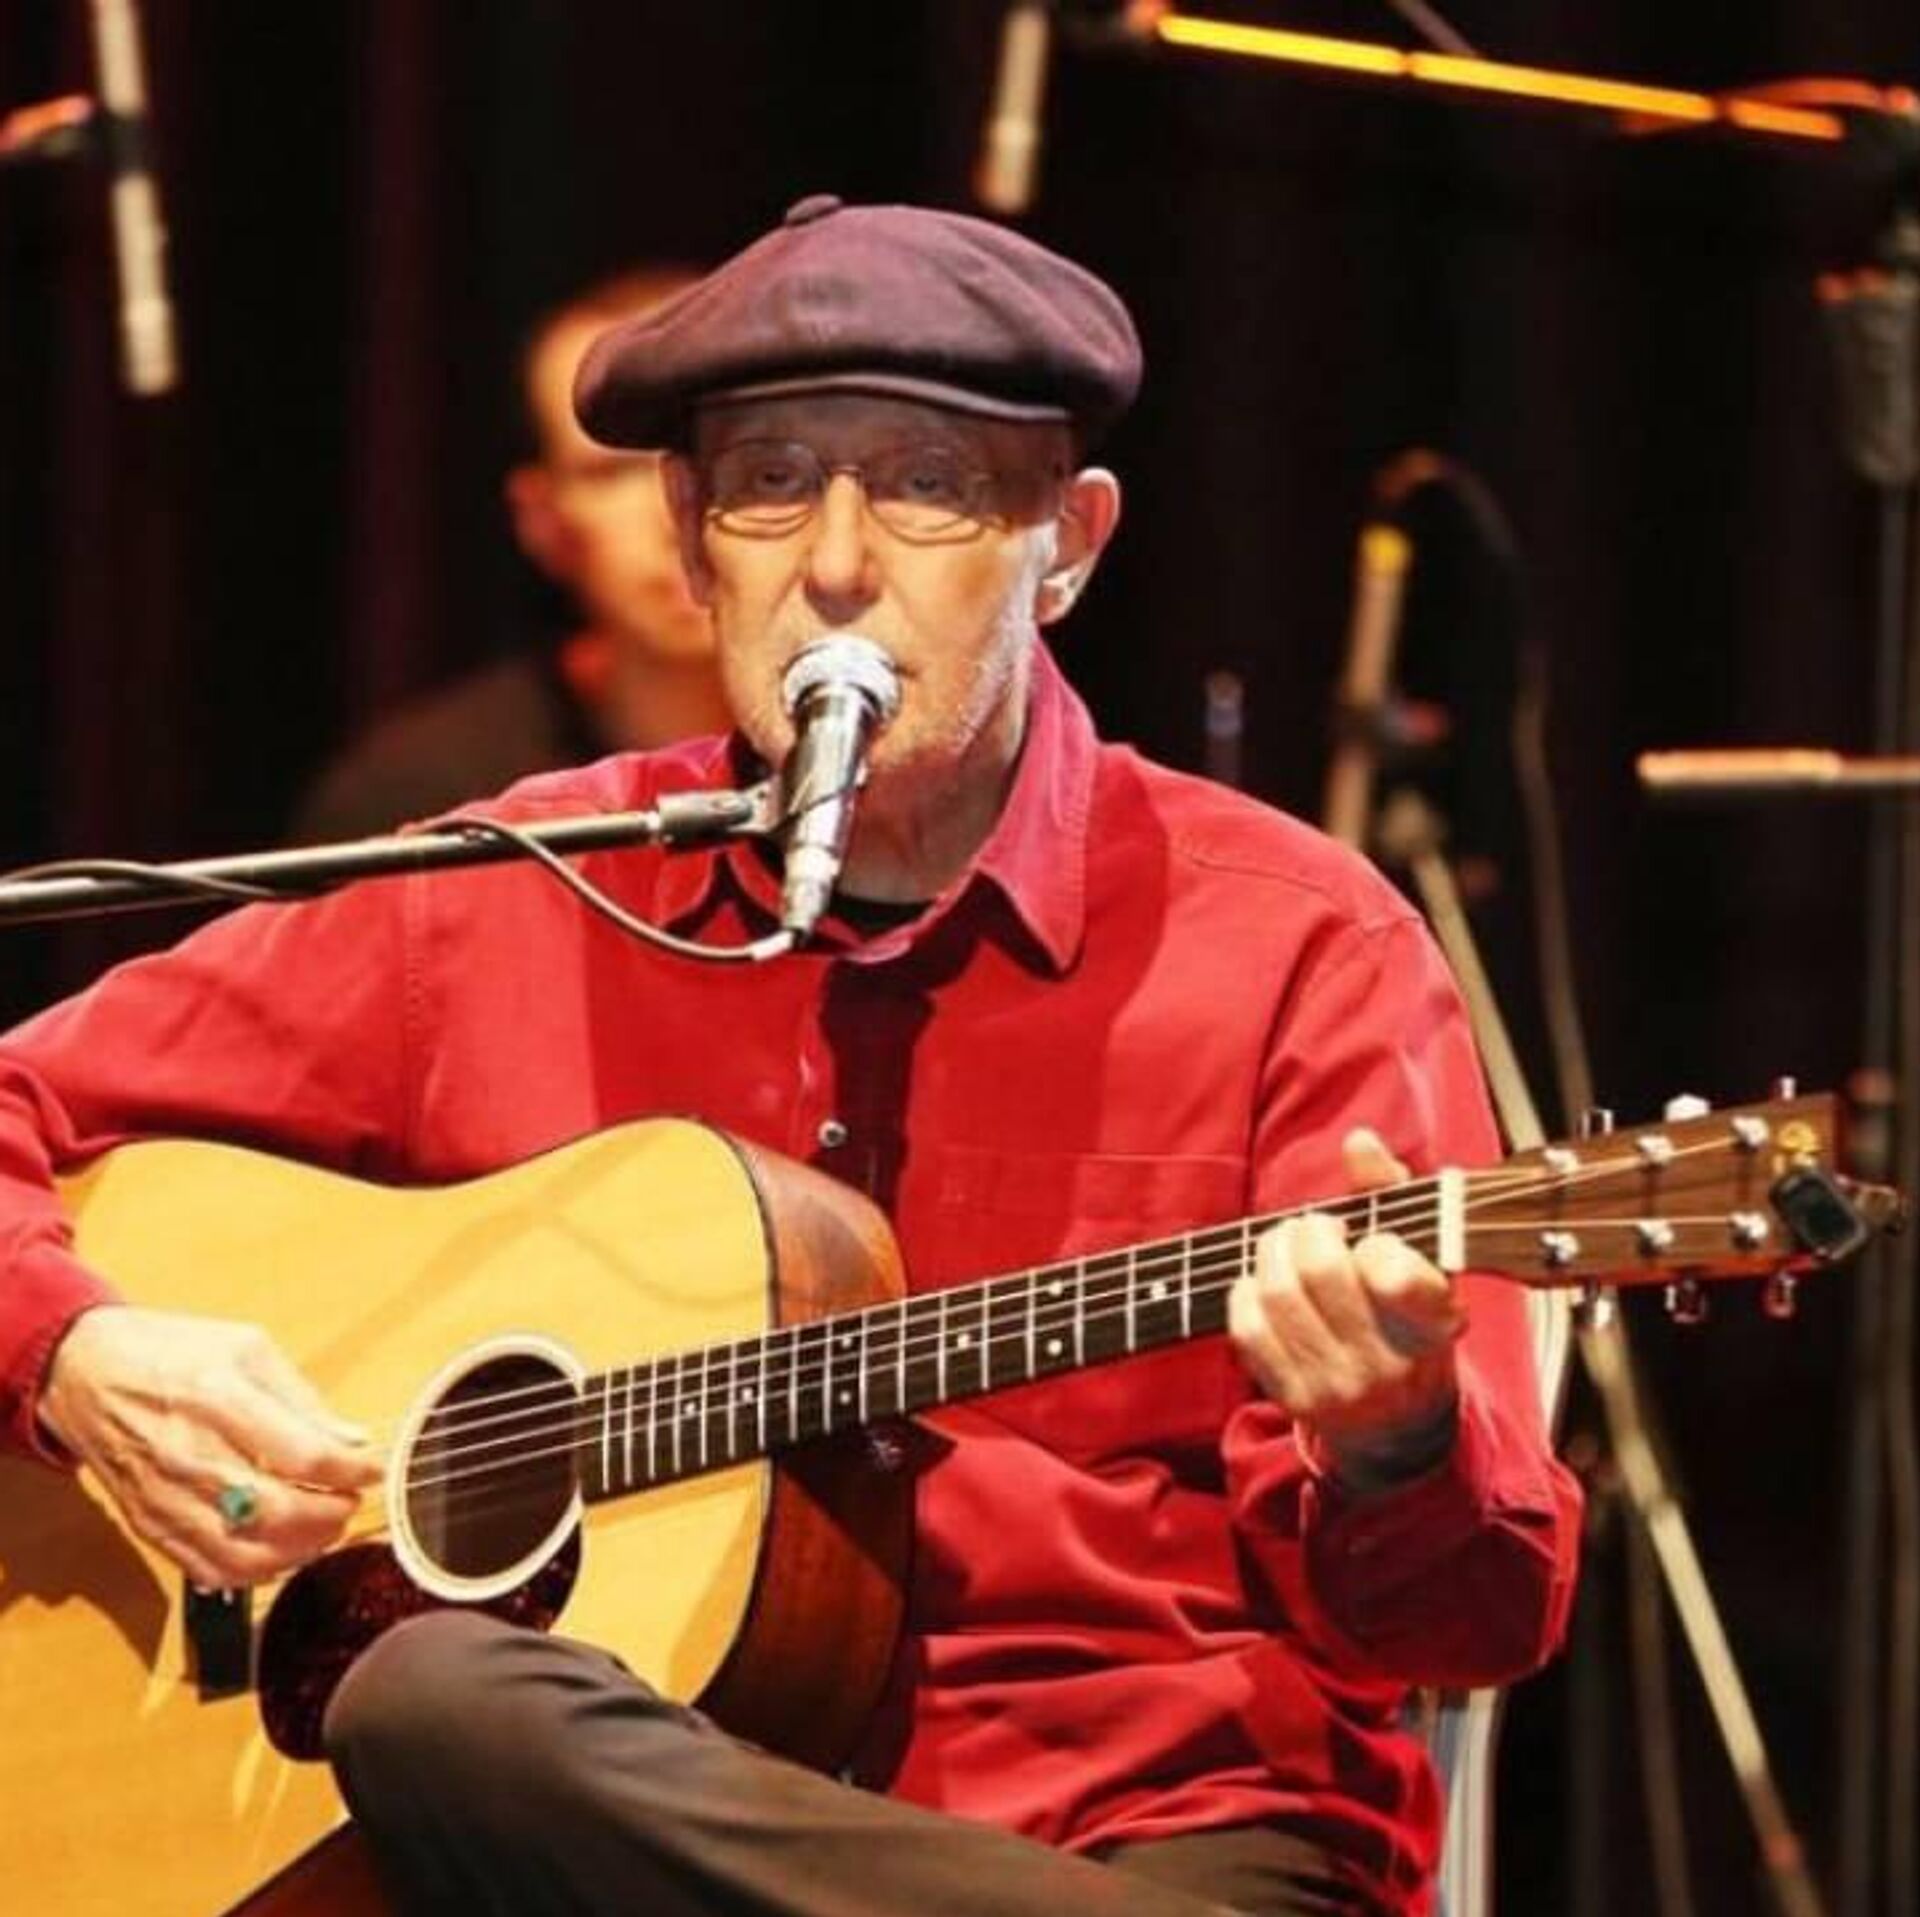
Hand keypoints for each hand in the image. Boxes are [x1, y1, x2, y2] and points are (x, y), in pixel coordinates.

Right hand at [37, 1304, 382, 1587]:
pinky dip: (254, 1572)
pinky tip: (280, 1551)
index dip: (352, 1471)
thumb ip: (302, 1399)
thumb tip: (351, 1441)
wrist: (82, 1372)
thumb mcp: (247, 1348)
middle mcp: (190, 1455)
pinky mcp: (148, 1524)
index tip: (373, 1470)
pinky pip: (207, 1569)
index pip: (304, 1455)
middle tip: (350, 1502)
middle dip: (331, 1516)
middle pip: (278, 1512)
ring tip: (323, 1529)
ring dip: (299, 1551)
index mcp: (220, 1399)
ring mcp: (165, 1497)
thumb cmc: (171, 1351)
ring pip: (244, 1552)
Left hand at [1230, 1127, 1465, 1482]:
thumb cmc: (1408, 1316)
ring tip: (1286, 1247)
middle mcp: (1388, 1363)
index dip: (1375, 1243)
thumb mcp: (1424, 1258)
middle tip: (1313, 1228)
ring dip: (1272, 1252)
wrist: (1398, 1424)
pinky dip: (1247, 1291)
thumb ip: (1392, 1192)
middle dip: (1307, 1230)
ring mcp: (1337, 1386)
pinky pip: (1247, 1327)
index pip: (1393, 1273)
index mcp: (1433, 1324)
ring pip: (1277, 1293)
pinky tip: (1266, 1286)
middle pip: (1319, 1269)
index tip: (1374, 1243)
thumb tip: (1359, 1139)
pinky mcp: (1293, 1399)